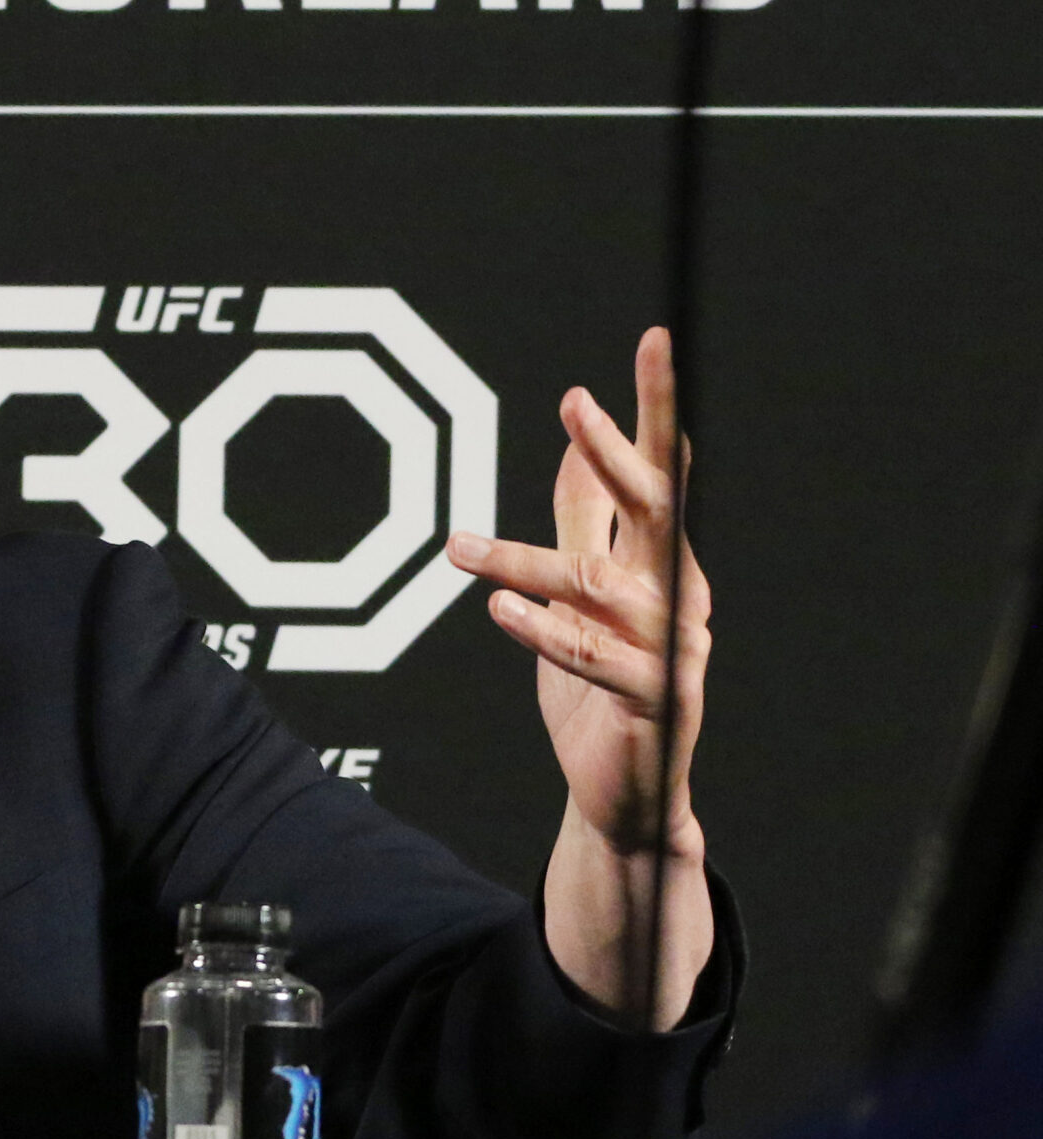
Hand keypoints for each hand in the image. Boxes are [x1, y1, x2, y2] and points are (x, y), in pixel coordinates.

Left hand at [447, 327, 710, 861]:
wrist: (624, 795)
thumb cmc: (600, 690)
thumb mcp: (582, 597)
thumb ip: (584, 526)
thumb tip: (573, 448)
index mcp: (667, 563)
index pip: (662, 472)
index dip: (654, 411)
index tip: (647, 343)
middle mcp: (681, 595)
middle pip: (655, 507)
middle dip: (615, 451)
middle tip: (574, 404)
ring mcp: (673, 648)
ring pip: (595, 587)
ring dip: (521, 561)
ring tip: (457, 548)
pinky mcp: (654, 700)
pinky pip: (592, 656)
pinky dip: (543, 632)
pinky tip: (498, 609)